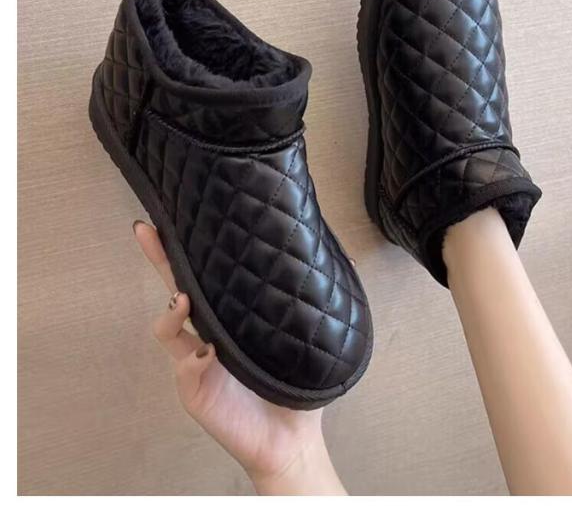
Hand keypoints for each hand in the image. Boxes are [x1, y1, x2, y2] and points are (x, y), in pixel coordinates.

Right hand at [133, 220, 346, 494]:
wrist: (290, 436)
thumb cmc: (294, 383)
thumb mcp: (301, 336)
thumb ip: (310, 303)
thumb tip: (340, 258)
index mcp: (228, 318)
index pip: (203, 278)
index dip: (186, 251)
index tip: (175, 219)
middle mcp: (205, 333)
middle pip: (173, 290)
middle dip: (159, 261)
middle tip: (147, 232)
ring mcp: (195, 362)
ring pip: (167, 329)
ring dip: (172, 311)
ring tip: (184, 299)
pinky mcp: (194, 390)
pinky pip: (186, 368)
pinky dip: (194, 359)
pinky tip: (209, 353)